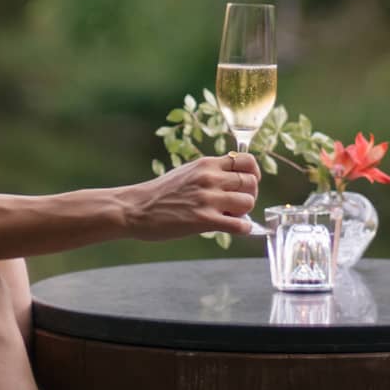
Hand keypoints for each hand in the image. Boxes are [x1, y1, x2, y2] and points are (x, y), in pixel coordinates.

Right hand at [124, 153, 261, 240]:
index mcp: (206, 164)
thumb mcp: (188, 172)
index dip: (253, 173)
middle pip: (251, 182)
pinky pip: (239, 225)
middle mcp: (210, 178)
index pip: (247, 160)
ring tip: (230, 217)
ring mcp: (208, 199)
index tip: (247, 183)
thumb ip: (210, 173)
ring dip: (244, 212)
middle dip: (249, 195)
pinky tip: (233, 229)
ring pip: (248, 202)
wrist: (136, 209)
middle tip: (238, 205)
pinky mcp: (204, 220)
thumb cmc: (160, 193)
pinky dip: (243, 228)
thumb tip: (234, 179)